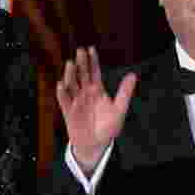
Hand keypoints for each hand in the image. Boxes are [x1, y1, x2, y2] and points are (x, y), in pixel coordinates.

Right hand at [56, 47, 135, 174]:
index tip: (91, 49)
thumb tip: (133, 75)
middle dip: (81, 63)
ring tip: (70, 64)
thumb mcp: (119, 109)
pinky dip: (62, 93)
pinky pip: (64, 100)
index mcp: (97, 90)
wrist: (96, 145)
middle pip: (82, 75)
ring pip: (72, 84)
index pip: (94, 72)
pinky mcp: (68, 111)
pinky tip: (61, 85)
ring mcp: (76, 101)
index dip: (92, 61)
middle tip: (79, 51)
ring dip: (70, 74)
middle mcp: (85, 92)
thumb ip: (125, 92)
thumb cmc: (107, 127)